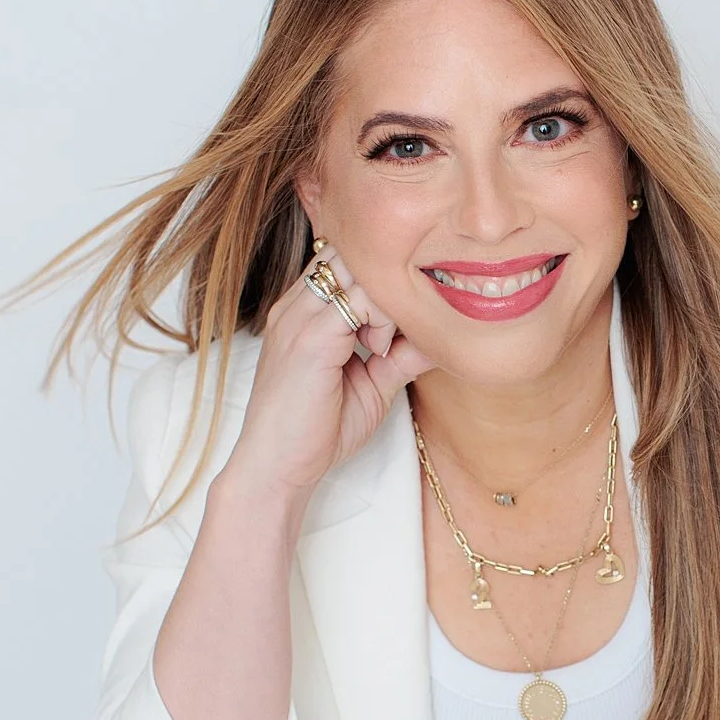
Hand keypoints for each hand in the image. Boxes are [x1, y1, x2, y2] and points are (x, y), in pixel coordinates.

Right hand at [225, 243, 435, 502]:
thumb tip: (442, 335)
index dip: (381, 279)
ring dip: (386, 296)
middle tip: (399, 326)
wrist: (276, 469)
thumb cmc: (318, 431)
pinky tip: (381, 350)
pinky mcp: (309, 338)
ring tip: (386, 343)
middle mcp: (296, 304)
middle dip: (386, 278)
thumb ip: (403, 354)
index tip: (399, 323)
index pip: (344, 258)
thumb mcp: (372, 384)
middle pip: (351, 251)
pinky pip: (358, 298)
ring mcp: (298, 317)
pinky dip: (383, 317)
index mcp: (303, 309)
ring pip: (357, 267)